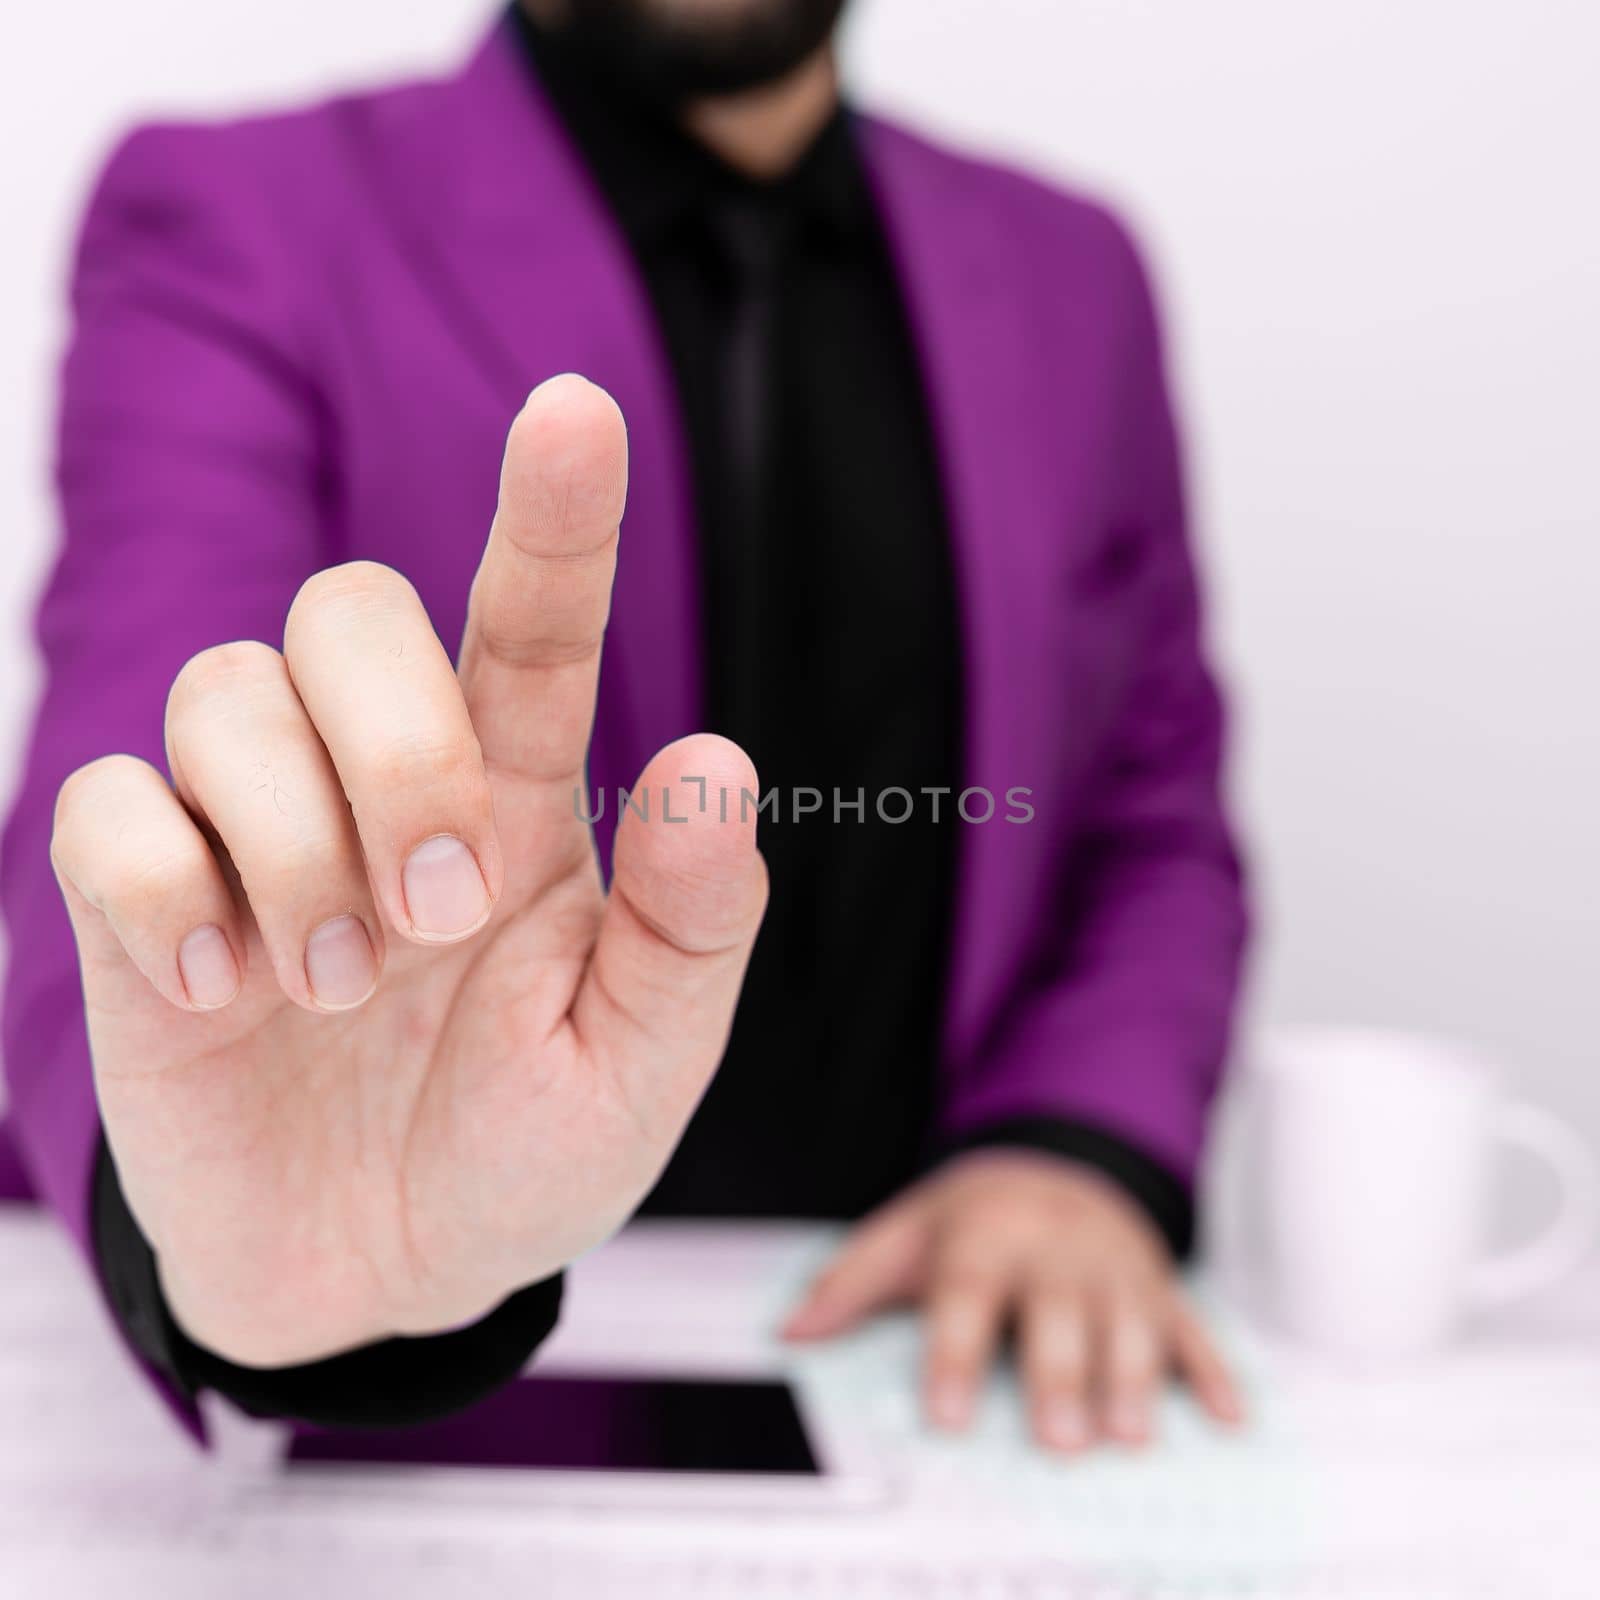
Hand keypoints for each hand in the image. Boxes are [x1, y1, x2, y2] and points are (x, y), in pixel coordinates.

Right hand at [50, 375, 765, 1366]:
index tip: (576, 408)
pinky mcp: (141, 903)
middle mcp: (382, 781)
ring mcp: (253, 832)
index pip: (533, 620)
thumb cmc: (524, 1150)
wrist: (383, 1273)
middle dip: (396, 743)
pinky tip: (229, 997)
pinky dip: (170, 895)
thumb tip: (717, 761)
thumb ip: (692, 926)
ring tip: (337, 988)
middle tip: (437, 914)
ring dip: (297, 840)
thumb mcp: (641, 1063)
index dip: (553, 513)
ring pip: (225, 690)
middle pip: (350, 609)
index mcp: (520, 799)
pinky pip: (108, 809)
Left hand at [783, 1148, 1241, 1452]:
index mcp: (987, 1233)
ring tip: (1132, 1435)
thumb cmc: (973, 1217)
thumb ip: (852, 1282)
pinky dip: (1214, 1373)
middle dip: (1060, 1376)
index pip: (968, 1292)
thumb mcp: (906, 1232)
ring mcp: (1116, 1266)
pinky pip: (1193, 1328)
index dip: (954, 1353)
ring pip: (1132, 1321)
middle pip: (1059, 1312)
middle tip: (1058, 1440)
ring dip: (1135, 1377)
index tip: (944, 1416)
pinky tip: (1231, 1418)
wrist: (1056, 1162)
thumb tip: (793, 1330)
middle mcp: (1057, 1247)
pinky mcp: (1160, 1288)